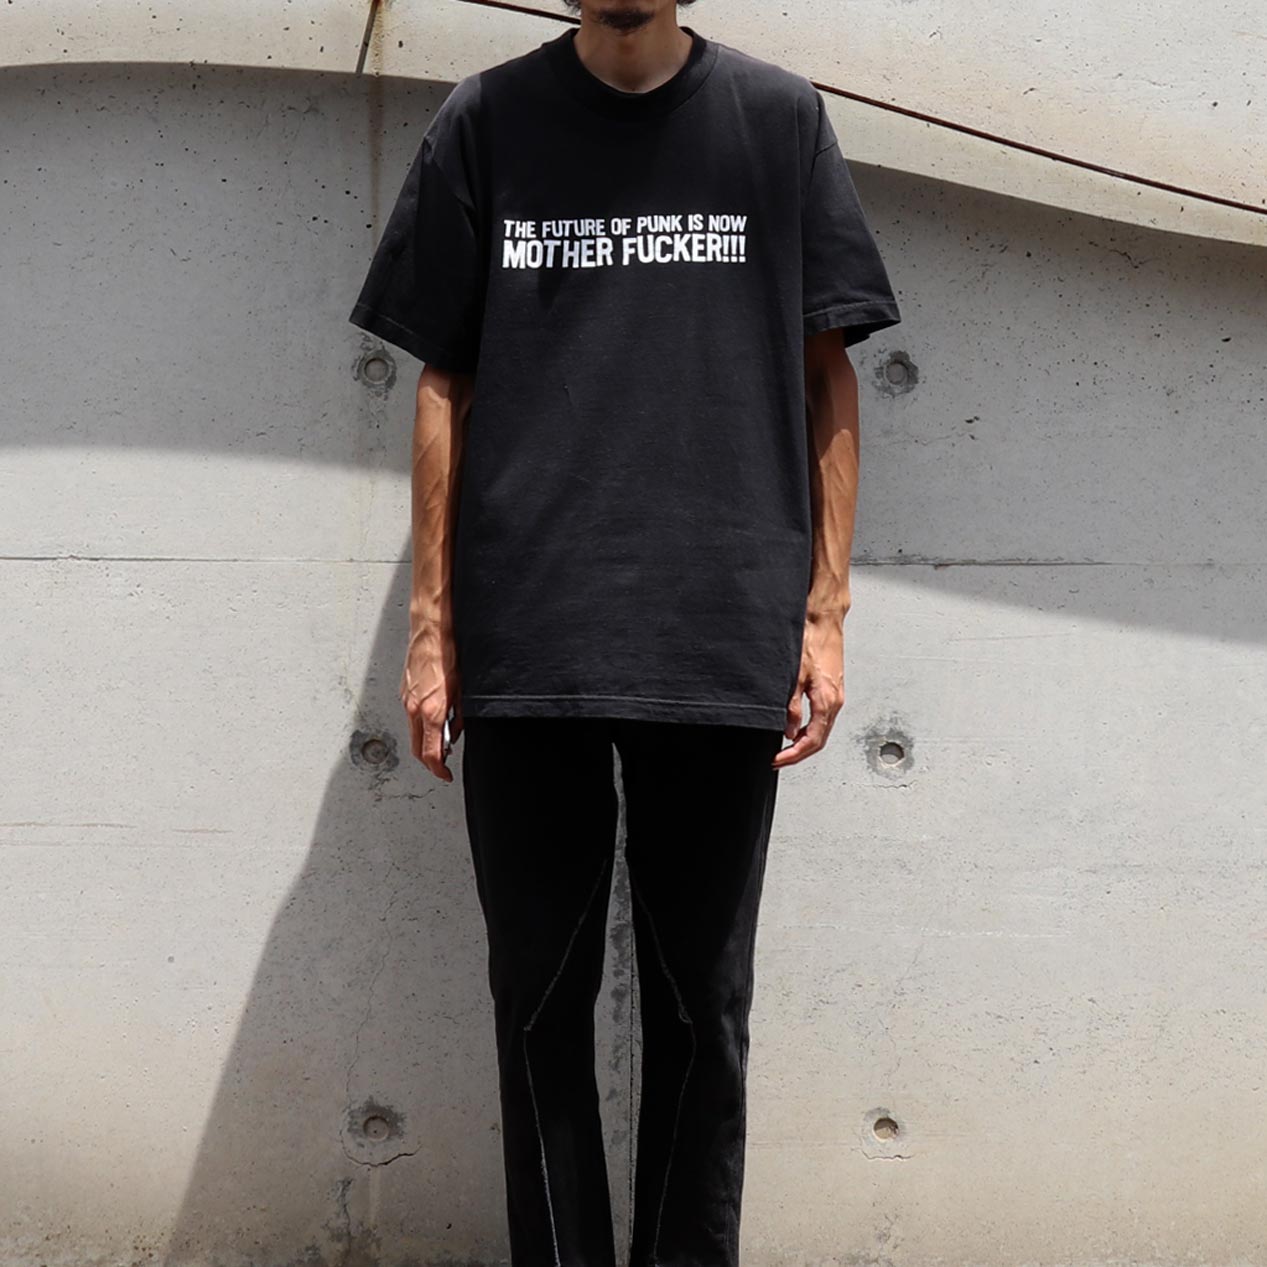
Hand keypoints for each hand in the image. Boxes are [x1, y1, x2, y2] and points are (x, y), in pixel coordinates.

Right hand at [399, 627, 462, 782]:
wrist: (431, 630)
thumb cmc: (448, 653)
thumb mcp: (463, 689)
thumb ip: (460, 716)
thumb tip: (455, 733)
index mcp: (431, 710)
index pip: (430, 753)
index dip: (438, 769)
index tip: (446, 774)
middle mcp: (414, 708)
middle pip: (417, 748)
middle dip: (430, 760)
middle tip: (444, 763)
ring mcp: (407, 700)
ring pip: (413, 732)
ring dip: (425, 741)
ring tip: (443, 739)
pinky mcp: (405, 691)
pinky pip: (411, 716)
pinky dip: (421, 725)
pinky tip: (434, 718)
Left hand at [773, 615, 844, 767]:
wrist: (824, 620)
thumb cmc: (811, 640)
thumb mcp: (794, 676)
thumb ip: (791, 706)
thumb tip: (788, 731)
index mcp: (827, 701)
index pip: (812, 740)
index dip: (794, 755)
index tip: (777, 761)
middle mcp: (835, 701)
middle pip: (820, 740)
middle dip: (799, 754)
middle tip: (779, 759)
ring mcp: (836, 696)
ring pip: (822, 730)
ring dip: (804, 742)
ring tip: (785, 747)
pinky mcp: (833, 689)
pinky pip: (823, 718)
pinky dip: (810, 729)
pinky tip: (797, 727)